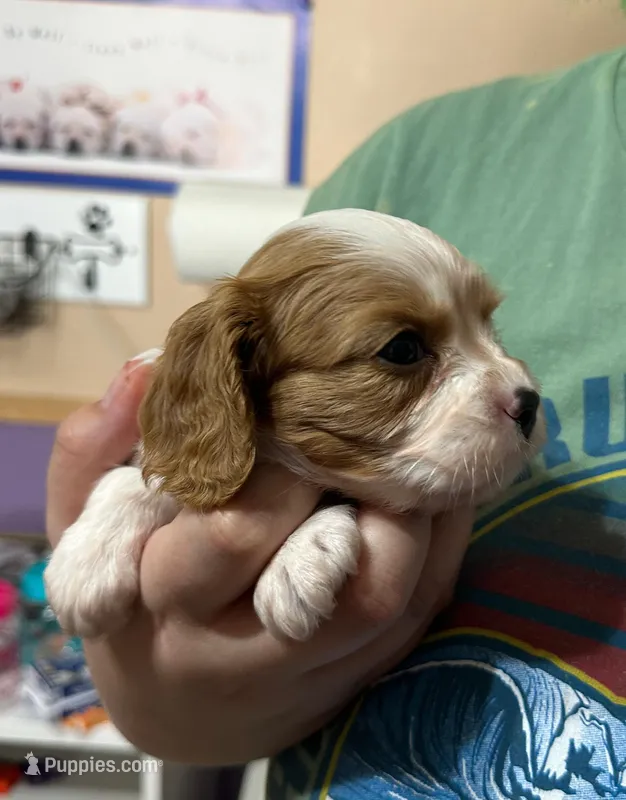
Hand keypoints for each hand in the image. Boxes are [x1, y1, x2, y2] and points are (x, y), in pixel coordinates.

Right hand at [46, 359, 472, 764]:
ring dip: (412, 512)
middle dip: (355, 483)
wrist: (177, 706)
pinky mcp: (365, 674)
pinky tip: (428, 487)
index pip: (234, 531)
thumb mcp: (83, 524)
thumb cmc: (127, 596)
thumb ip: (96, 447)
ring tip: (401, 450)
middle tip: (360, 422)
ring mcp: (317, 672)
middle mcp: (246, 653)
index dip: (277, 465)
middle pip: (330, 575)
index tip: (292, 410)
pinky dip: (438, 538)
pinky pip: (420, 608)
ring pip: (388, 595)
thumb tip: (148, 367)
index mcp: (168, 604)